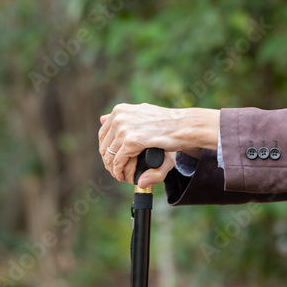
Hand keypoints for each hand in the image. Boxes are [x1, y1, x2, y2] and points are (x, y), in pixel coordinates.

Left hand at [98, 103, 219, 185]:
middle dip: (108, 160)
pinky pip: (118, 160)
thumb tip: (102, 118)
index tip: (112, 158)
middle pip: (104, 145)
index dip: (106, 148)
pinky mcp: (132, 140)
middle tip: (115, 170)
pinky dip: (118, 171)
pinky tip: (122, 176)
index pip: (103, 132)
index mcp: (120, 110)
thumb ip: (124, 117)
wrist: (184, 126)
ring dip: (112, 168)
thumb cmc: (167, 123)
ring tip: (119, 175)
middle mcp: (119, 117)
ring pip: (109, 154)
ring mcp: (124, 128)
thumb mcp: (143, 116)